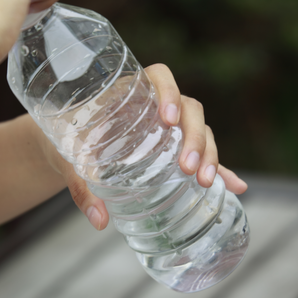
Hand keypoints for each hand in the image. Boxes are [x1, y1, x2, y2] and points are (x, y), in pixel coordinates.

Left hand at [43, 63, 247, 230]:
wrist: (62, 142)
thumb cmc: (65, 138)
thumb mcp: (68, 158)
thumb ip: (81, 186)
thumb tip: (98, 220)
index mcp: (130, 91)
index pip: (159, 77)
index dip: (168, 92)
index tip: (168, 120)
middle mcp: (154, 105)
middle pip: (189, 109)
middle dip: (193, 137)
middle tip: (187, 167)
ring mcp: (169, 126)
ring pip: (200, 129)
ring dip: (208, 153)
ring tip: (202, 181)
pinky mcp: (174, 148)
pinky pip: (202, 155)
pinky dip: (221, 169)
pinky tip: (236, 186)